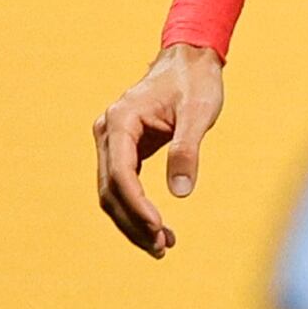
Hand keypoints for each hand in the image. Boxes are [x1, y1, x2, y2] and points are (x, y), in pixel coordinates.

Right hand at [94, 43, 225, 256]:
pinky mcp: (123, 149)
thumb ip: (187, 150)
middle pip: (111, 190)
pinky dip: (137, 208)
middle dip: (134, 222)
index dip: (137, 205)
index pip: (121, 173)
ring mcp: (112, 142)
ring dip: (133, 222)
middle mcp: (108, 132)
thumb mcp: (199, 114)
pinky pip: (124, 185)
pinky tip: (157, 228)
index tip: (158, 227)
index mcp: (121, 121)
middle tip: (162, 248)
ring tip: (162, 246)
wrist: (190, 60)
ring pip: (113, 193)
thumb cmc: (196, 83)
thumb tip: (181, 192)